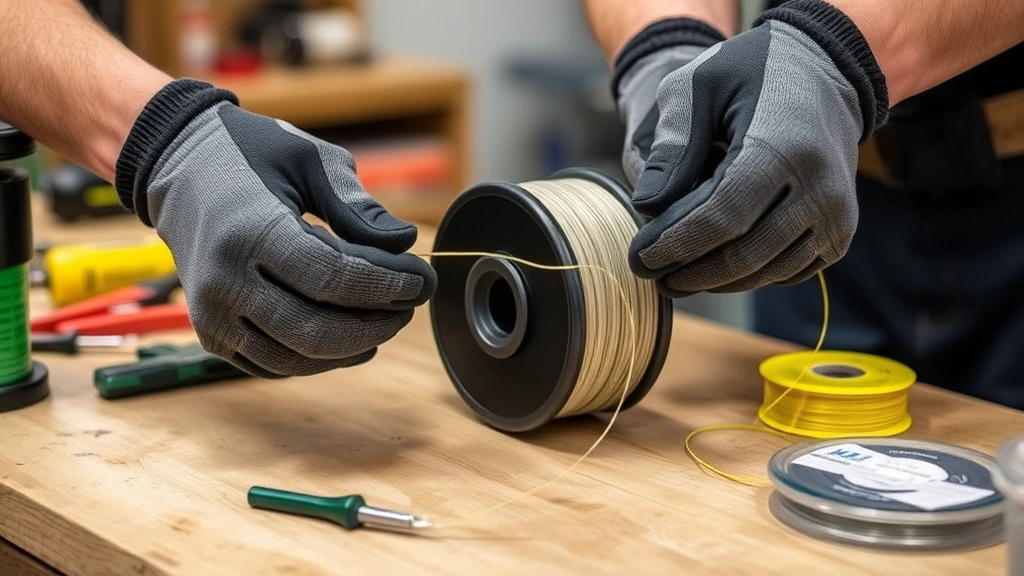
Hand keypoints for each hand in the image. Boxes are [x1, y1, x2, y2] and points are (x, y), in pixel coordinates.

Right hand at [115, 80, 435, 377]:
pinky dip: (318, 359)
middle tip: (410, 305)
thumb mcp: (310, 160)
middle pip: (318, 329)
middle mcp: (224, 281)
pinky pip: (274, 365)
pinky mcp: (210, 335)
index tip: (421, 279)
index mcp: (250, 232)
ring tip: (385, 320)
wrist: (179, 167)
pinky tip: (349, 338)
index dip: (387, 285)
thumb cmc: (251, 155)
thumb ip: (357, 207)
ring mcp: (212, 315)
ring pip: (298, 357)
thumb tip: (404, 243)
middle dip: (377, 322)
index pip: (333, 278)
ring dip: (352, 347)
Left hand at [614, 3, 887, 296]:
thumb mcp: (696, 86)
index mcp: (784, 148)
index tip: (639, 258)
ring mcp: (835, 216)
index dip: (675, 244)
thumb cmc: (748, 73)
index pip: (721, 218)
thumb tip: (646, 207)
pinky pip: (786, 273)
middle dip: (688, 271)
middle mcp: (819, 188)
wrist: (822, 72)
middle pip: (742, 255)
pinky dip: (746, 277)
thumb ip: (670, 146)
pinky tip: (713, 268)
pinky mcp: (839, 234)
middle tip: (648, 273)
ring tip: (673, 275)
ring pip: (764, 272)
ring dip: (713, 282)